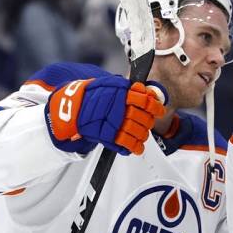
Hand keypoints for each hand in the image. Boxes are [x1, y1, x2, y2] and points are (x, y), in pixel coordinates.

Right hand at [46, 75, 165, 154]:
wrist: (73, 106)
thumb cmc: (93, 95)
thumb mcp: (112, 84)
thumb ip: (130, 89)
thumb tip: (148, 93)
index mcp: (121, 93)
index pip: (145, 100)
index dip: (155, 106)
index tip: (159, 110)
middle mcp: (118, 108)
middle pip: (144, 118)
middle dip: (148, 122)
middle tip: (147, 122)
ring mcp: (113, 123)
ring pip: (138, 132)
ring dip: (142, 135)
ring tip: (141, 134)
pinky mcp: (107, 136)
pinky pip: (126, 144)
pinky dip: (134, 147)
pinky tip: (136, 147)